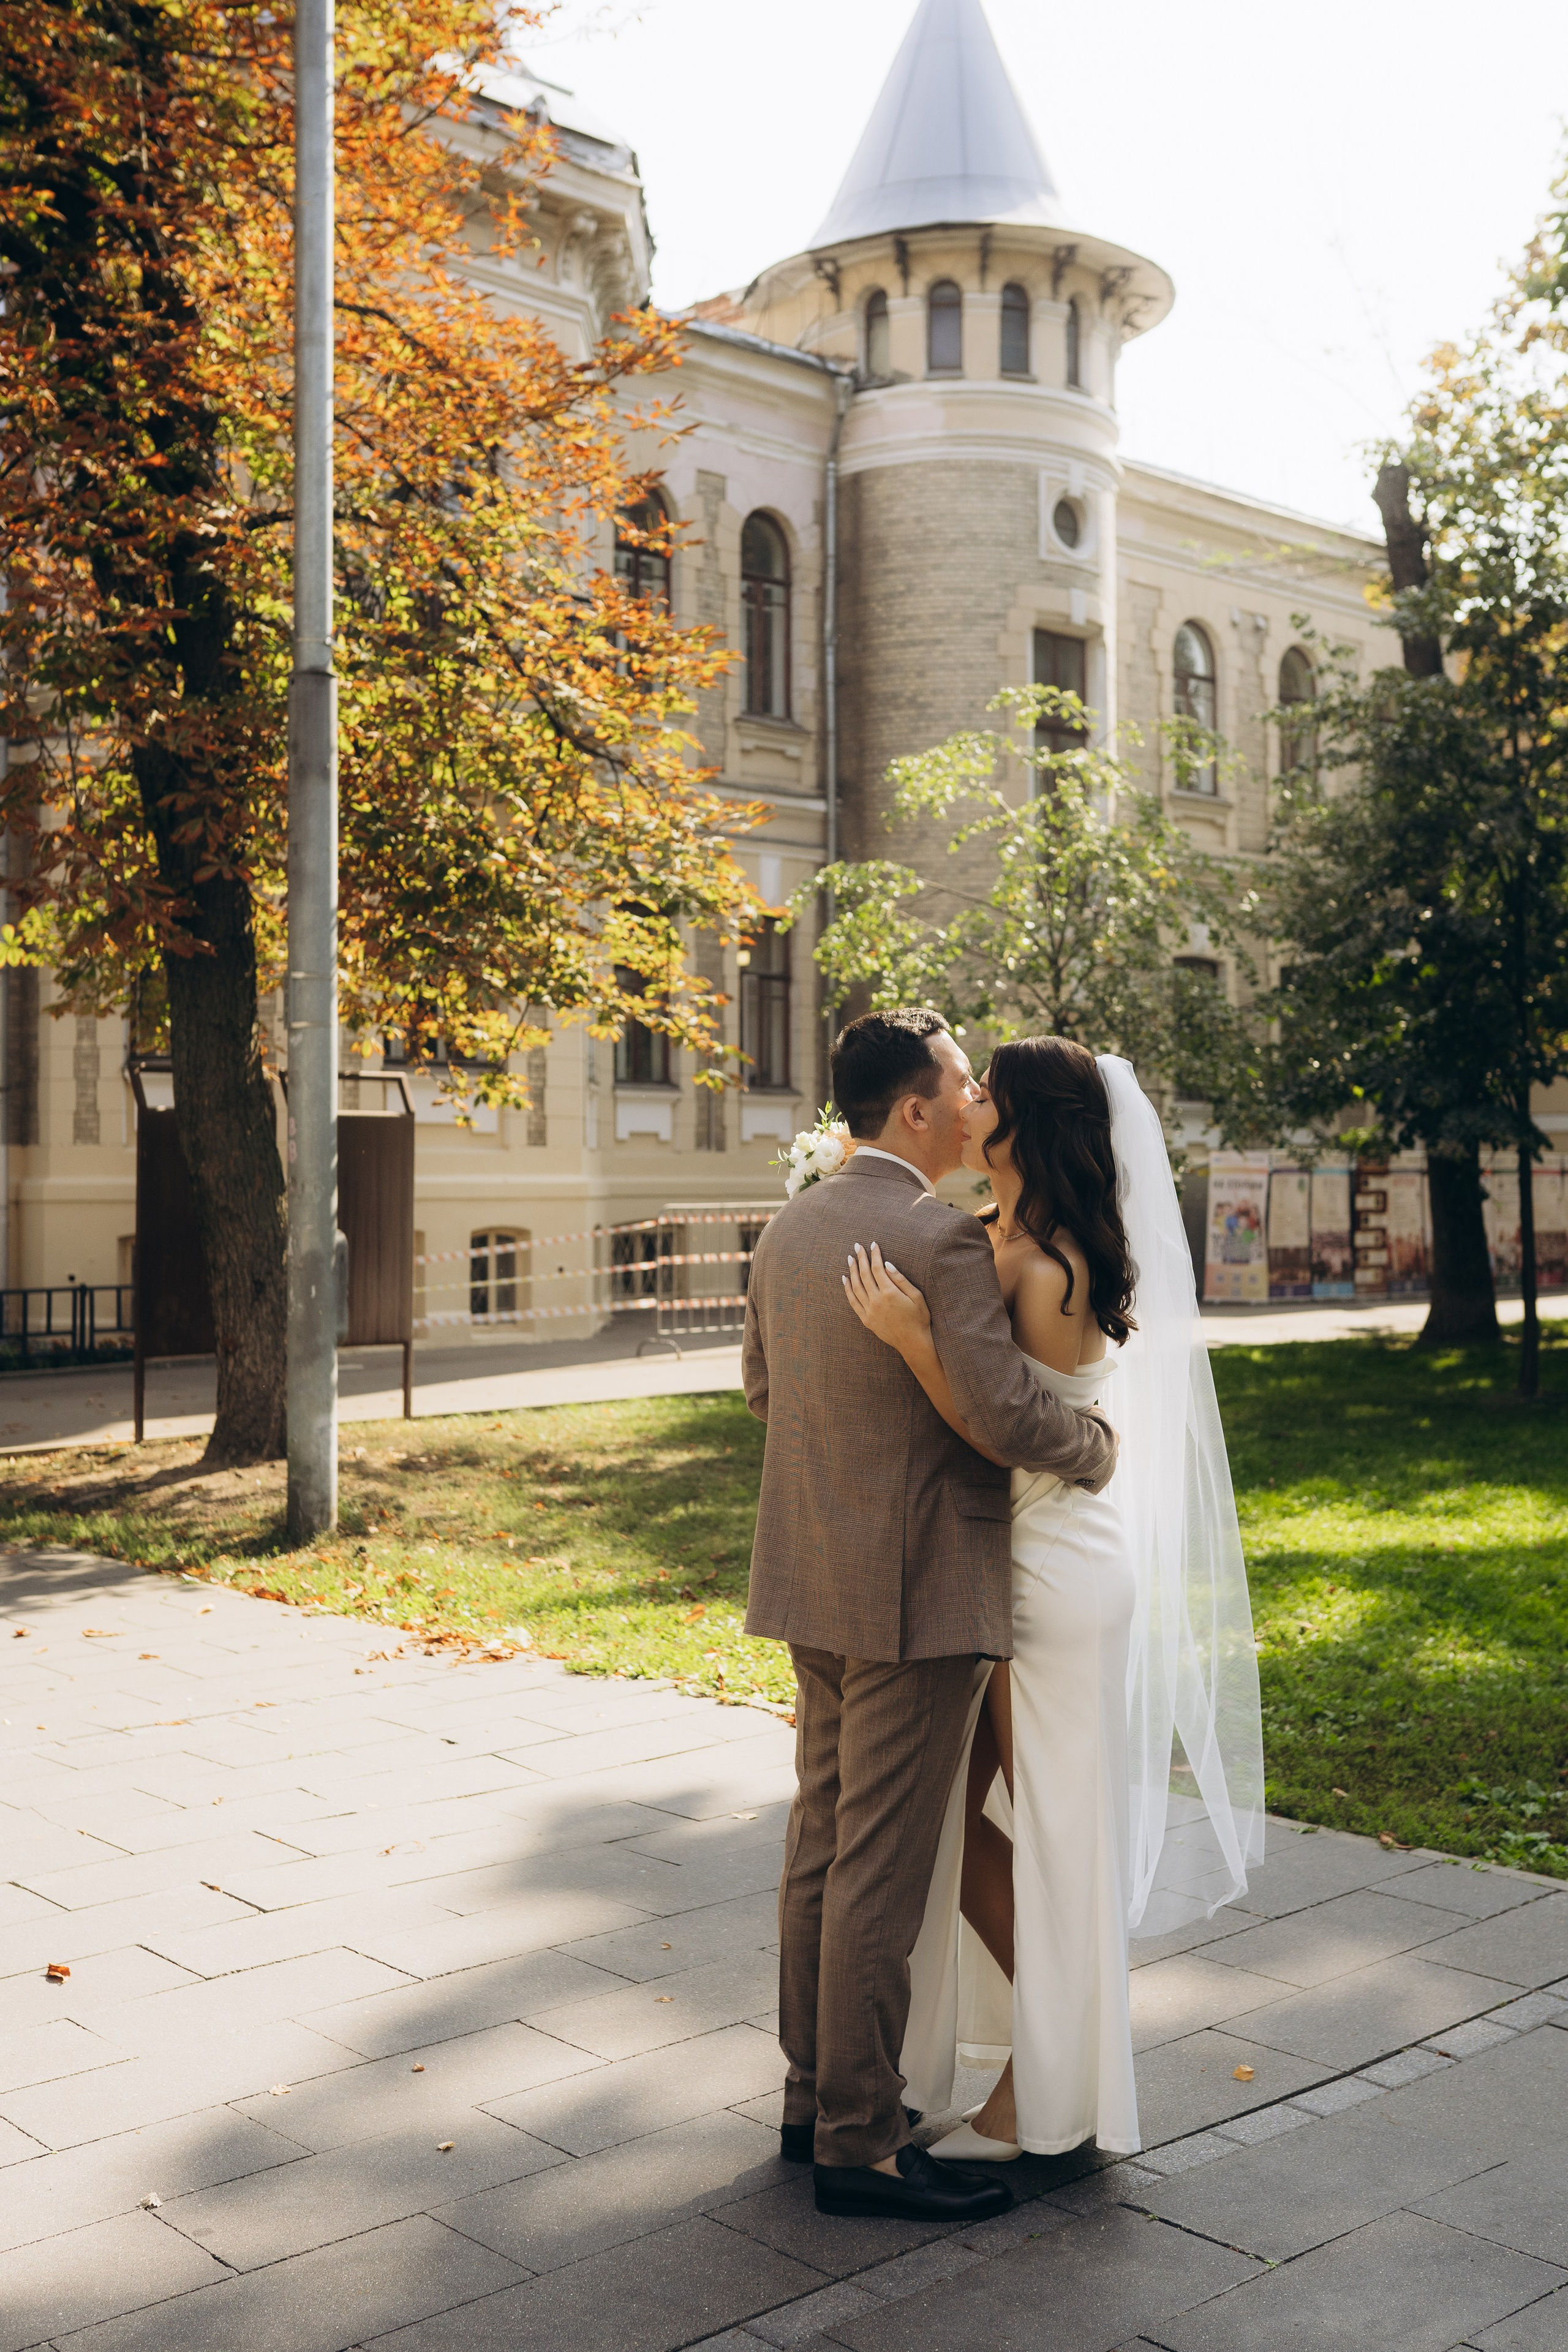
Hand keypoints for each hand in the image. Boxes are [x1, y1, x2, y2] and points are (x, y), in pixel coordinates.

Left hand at [842, 1240, 931, 1356]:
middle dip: (861, 1258)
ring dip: (852, 1271)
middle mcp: (876, 1301)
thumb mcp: (916, 1296)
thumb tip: (886, 1264)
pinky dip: (847, 1289)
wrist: (913, 1342)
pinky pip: (853, 1301)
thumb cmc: (919, 1318)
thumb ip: (900, 1279)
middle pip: (864, 1275)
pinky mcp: (866, 1319)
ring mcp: (869, 1311)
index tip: (873, 1244)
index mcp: (889, 1293)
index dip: (874, 1255)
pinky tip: (845, 1279)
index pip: (877, 1269)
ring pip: (856, 1286)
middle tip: (857, 1246)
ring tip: (850, 1258)